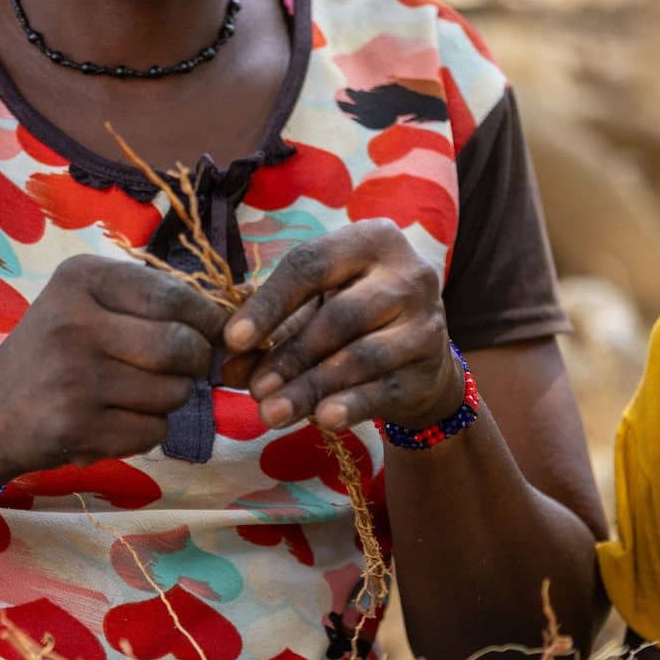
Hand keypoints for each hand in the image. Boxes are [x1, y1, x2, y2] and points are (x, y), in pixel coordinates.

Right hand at [0, 255, 227, 490]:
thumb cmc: (51, 351)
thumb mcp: (84, 304)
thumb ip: (148, 303)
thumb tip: (231, 323)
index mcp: (81, 279)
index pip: (174, 297)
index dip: (208, 320)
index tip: (215, 334)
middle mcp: (75, 322)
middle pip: (180, 346)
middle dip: (195, 363)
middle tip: (184, 369)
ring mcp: (74, 377)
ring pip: (173, 393)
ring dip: (171, 399)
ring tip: (139, 394)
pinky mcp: (76, 427)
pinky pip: (153, 431)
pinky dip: (149, 430)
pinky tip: (117, 421)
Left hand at [222, 220, 463, 434]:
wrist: (419, 354)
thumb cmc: (352, 316)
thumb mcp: (311, 310)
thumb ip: (271, 332)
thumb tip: (228, 368)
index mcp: (370, 240)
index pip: (310, 266)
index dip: (268, 305)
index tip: (232, 341)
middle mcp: (406, 274)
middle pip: (338, 316)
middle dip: (290, 355)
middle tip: (254, 389)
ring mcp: (425, 321)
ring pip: (361, 356)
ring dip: (311, 387)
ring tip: (272, 412)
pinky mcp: (431, 366)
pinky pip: (385, 389)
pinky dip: (351, 405)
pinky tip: (322, 419)